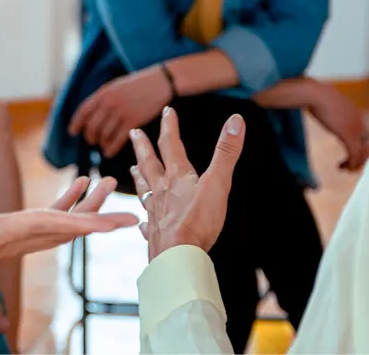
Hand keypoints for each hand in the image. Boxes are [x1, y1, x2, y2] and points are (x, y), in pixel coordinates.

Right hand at [0, 175, 116, 352]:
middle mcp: (4, 243)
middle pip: (61, 230)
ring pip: (53, 228)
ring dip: (80, 209)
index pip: (48, 227)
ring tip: (102, 183)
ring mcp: (1, 243)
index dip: (86, 221)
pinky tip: (69, 192)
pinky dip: (58, 209)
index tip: (120, 221)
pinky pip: (37, 225)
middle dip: (95, 216)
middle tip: (126, 200)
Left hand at [68, 67, 172, 157]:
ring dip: (101, 142)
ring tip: (102, 145)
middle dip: (90, 136)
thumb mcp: (116, 86)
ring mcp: (121, 112)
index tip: (72, 132)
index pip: (84, 111)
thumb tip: (91, 114)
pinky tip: (109, 152)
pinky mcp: (133, 121)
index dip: (76, 123)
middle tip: (91, 140)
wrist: (160, 81)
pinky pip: (117, 140)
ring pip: (104, 134)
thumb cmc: (138, 84)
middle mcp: (109, 103)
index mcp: (103, 92)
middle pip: (92, 125)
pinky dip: (110, 148)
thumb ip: (104, 98)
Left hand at [129, 107, 244, 260]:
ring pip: (144, 189)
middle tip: (133, 132)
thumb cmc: (199, 221)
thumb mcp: (218, 183)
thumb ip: (226, 153)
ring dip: (139, 177)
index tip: (167, 111)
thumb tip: (236, 120)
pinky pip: (147, 224)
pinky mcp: (155, 234)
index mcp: (176, 177)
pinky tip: (142, 223)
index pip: (171, 145)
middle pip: (149, 163)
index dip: (170, 126)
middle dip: (143, 146)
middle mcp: (161, 191)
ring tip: (132, 169)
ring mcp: (155, 212)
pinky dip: (144, 220)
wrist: (178, 256)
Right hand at [307, 83, 368, 170]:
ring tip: (346, 169)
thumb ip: (333, 111)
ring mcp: (355, 129)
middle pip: (367, 145)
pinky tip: (343, 166)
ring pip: (362, 152)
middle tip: (352, 166)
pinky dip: (350, 162)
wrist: (316, 95)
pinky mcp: (348, 136)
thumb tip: (324, 111)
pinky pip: (354, 154)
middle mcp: (360, 123)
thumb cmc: (318, 96)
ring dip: (355, 163)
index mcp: (357, 114)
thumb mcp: (330, 104)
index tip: (353, 153)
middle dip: (361, 157)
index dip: (361, 146)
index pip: (366, 135)